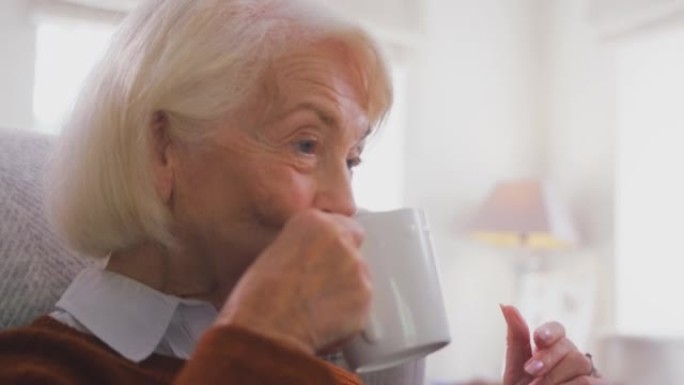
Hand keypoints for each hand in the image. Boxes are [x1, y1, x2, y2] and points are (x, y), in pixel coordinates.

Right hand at [215, 209, 371, 353]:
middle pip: (354, 247)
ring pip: (359, 276)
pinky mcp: (364, 297)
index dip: (332, 244)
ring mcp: (356, 268)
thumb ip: (302, 245)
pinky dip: (348, 312)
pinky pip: (360, 303)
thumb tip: (312, 257)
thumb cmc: (256, 297)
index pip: (341, 223)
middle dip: (341, 264)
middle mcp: (340, 239)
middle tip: (318, 285)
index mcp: (313, 222)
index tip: (322, 257)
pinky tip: (325, 320)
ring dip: (345, 288)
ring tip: (316, 306)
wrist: (265, 331)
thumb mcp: (272, 252)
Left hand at [501, 305, 610, 384]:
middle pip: (569, 347)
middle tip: (531, 372)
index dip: (550, 331)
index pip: (558, 330)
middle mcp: (572, 358)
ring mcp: (589, 375)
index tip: (539, 340)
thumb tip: (506, 305)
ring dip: (556, 378)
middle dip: (548, 359)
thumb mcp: (516, 369)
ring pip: (580, 364)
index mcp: (552, 349)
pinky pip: (592, 381)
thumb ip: (516, 338)